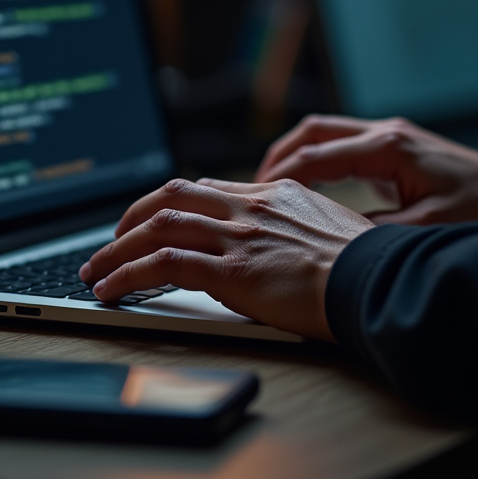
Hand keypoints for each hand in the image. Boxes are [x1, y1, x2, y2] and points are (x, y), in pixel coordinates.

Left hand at [79, 177, 373, 339]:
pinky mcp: (233, 272)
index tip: (149, 220)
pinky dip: (129, 275)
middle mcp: (249, 206)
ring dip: (116, 249)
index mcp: (273, 192)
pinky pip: (164, 266)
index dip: (166, 203)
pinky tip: (112, 290)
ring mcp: (239, 237)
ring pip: (157, 227)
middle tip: (110, 241)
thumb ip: (291, 226)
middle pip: (170, 197)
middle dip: (129, 218)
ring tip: (95, 270)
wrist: (382, 281)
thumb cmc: (365, 264)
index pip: (202, 187)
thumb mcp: (326, 228)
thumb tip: (273, 244)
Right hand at [255, 115, 477, 224]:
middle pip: (313, 132)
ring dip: (297, 155)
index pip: (316, 157)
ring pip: (326, 133)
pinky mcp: (397, 146)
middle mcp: (385, 133)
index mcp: (387, 148)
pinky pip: (344, 145)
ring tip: (273, 186)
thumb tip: (328, 240)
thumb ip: (374, 234)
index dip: (282, 178)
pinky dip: (319, 160)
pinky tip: (310, 187)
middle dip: (279, 156)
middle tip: (256, 187)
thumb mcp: (424, 230)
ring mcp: (390, 135)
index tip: (257, 197)